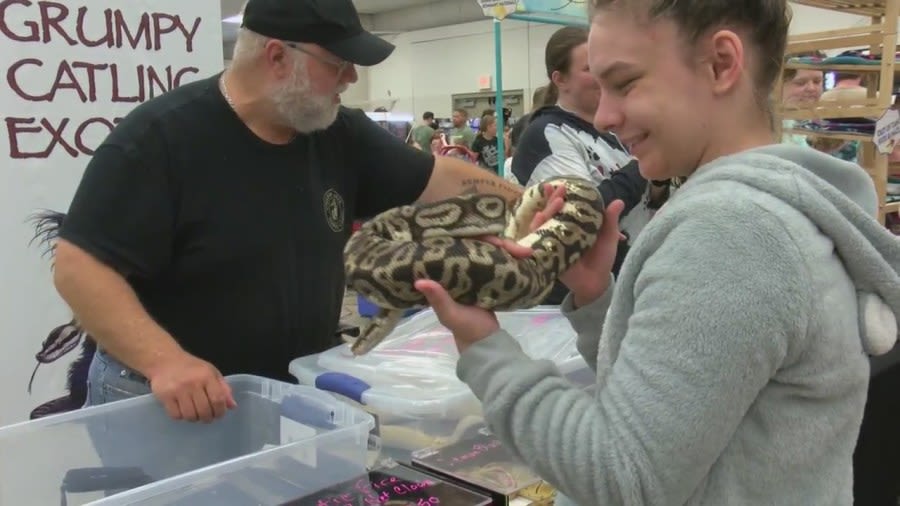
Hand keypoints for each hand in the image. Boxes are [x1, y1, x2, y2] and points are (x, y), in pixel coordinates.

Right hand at [147, 350, 236, 422]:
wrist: (165, 360)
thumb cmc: (191, 367)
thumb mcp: (211, 372)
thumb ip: (223, 388)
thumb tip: (232, 406)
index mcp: (207, 376)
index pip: (218, 399)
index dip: (220, 411)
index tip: (219, 414)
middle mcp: (193, 383)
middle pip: (204, 411)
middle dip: (208, 418)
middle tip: (206, 416)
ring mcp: (178, 390)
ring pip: (190, 415)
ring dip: (194, 418)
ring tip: (194, 413)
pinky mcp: (165, 396)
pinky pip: (176, 415)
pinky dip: (181, 416)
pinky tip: (182, 410)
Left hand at [416, 183, 567, 352]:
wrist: (484, 343)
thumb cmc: (464, 328)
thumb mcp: (450, 314)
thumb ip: (438, 298)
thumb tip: (420, 281)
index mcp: (447, 270)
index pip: (460, 243)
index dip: (476, 236)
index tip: (494, 239)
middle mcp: (461, 265)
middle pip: (481, 242)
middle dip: (499, 241)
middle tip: (519, 249)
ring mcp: (476, 269)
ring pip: (493, 250)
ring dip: (509, 248)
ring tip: (525, 252)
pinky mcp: (490, 275)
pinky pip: (500, 261)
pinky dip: (512, 258)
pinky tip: (524, 255)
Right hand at [489, 182, 625, 306]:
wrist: (598, 282)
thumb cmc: (602, 259)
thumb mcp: (608, 236)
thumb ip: (610, 219)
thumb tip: (619, 201)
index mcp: (573, 225)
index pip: (562, 208)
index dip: (558, 196)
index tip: (560, 185)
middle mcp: (560, 232)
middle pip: (550, 213)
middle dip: (552, 200)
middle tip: (558, 190)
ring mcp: (553, 242)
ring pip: (542, 224)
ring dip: (546, 211)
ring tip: (556, 203)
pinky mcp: (548, 254)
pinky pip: (539, 241)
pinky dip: (538, 230)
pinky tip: (540, 220)